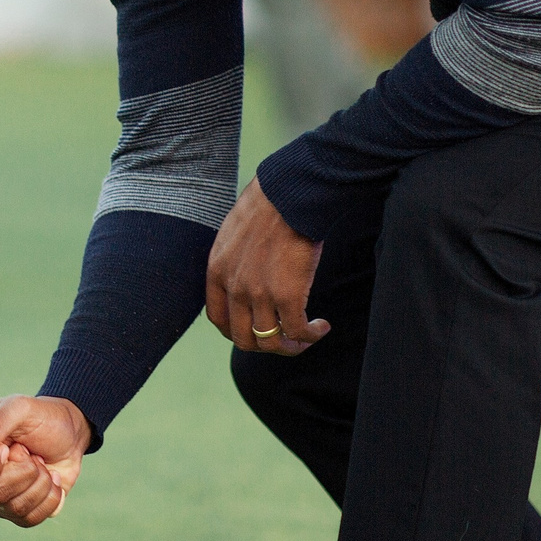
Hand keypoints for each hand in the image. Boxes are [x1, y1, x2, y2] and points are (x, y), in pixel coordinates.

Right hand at [0, 394, 90, 527]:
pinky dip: (50, 497)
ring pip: (15, 508)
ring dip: (40, 482)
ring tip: (43, 463)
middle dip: (24, 471)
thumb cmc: (40, 418)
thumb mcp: (20, 409)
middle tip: (31, 452)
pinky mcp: (20, 511)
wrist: (70, 435)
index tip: (6, 448)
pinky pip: (30, 518)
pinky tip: (52, 479)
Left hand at [206, 179, 329, 355]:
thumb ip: (236, 258)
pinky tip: (322, 326)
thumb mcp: (235, 232)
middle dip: (265, 345)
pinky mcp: (287, 296)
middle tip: (285, 338)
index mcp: (217, 270)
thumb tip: (249, 272)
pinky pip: (297, 331)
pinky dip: (311, 336)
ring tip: (306, 337)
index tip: (255, 331)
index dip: (236, 332)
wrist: (290, 193)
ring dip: (290, 346)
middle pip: (243, 338)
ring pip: (270, 342)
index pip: (218, 318)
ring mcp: (259, 294)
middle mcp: (234, 286)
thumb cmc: (270, 204)